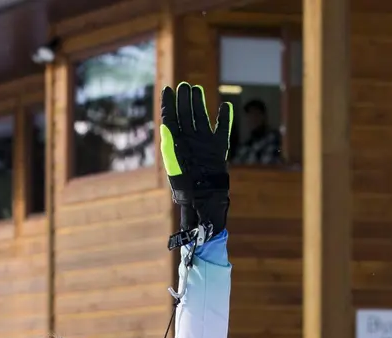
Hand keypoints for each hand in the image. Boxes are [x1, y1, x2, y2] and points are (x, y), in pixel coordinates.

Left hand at [160, 83, 232, 239]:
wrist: (201, 196)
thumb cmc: (183, 180)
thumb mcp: (172, 158)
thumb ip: (169, 138)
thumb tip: (165, 121)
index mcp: (176, 141)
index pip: (171, 117)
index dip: (169, 102)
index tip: (168, 89)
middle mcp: (189, 139)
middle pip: (186, 114)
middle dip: (184, 99)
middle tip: (185, 86)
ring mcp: (204, 142)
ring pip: (201, 117)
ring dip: (199, 103)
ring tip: (197, 89)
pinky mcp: (218, 147)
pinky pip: (222, 129)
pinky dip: (225, 118)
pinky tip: (226, 106)